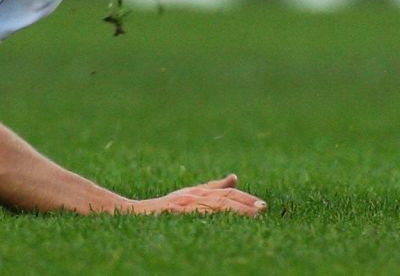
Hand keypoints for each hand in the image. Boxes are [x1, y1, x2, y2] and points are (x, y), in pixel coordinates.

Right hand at [130, 174, 266, 215]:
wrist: (136, 213)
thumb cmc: (167, 206)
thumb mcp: (192, 193)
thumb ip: (214, 187)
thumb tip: (235, 177)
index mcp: (200, 193)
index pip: (227, 194)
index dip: (245, 199)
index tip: (262, 206)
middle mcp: (194, 197)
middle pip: (223, 199)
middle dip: (244, 204)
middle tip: (262, 209)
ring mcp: (184, 206)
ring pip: (213, 206)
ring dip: (233, 210)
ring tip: (251, 215)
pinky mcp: (175, 214)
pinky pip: (196, 216)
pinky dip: (211, 218)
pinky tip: (223, 222)